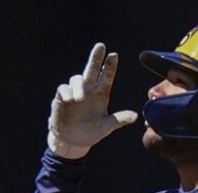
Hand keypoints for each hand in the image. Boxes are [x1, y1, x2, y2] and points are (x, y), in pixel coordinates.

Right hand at [47, 43, 138, 158]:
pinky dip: (67, 91)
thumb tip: (135, 116)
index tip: (114, 55)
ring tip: (80, 97)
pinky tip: (71, 99)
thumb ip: (119, 120)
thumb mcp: (106, 127)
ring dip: (79, 85)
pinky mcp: (62, 98)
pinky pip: (63, 89)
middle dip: (96, 57)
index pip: (107, 76)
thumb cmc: (91, 132)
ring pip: (77, 79)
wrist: (73, 141)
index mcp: (101, 94)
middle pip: (92, 69)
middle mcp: (88, 90)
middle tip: (100, 46)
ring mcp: (75, 92)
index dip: (110, 66)